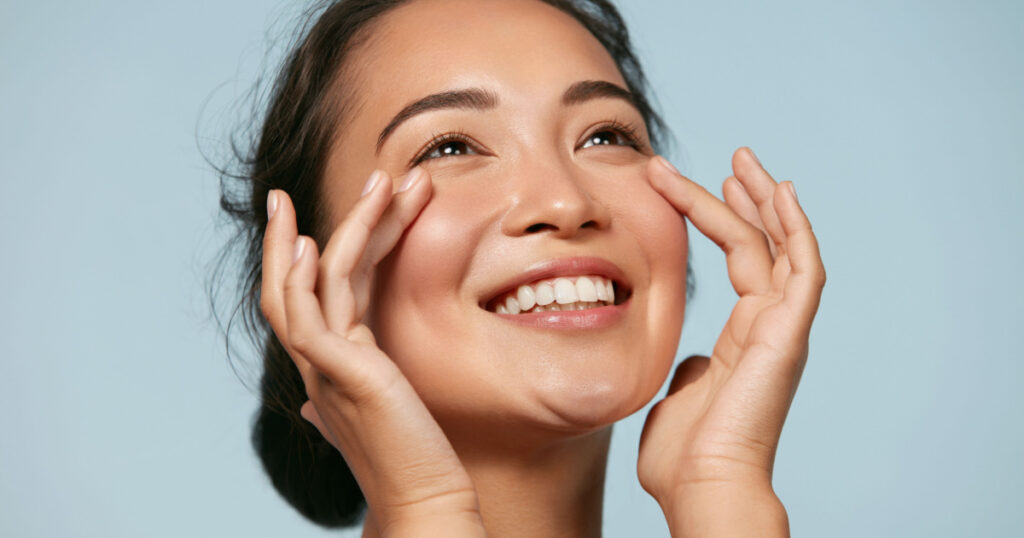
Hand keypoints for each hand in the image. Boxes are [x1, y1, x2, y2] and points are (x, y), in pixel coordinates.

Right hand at [261, 169, 485, 535]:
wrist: (426, 500)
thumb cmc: (411, 458)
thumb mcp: (380, 412)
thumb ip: (354, 391)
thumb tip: (317, 402)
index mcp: (330, 365)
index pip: (312, 296)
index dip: (312, 253)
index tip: (319, 215)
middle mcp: (318, 364)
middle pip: (293, 284)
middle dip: (289, 234)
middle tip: (284, 190)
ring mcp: (324, 370)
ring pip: (309, 286)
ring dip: (337, 229)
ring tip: (371, 181)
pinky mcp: (341, 377)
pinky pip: (310, 319)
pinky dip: (306, 279)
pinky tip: (314, 245)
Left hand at [637, 148, 824, 534]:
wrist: (701, 485)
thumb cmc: (685, 454)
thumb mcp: (680, 394)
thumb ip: (691, 368)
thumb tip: (691, 358)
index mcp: (745, 337)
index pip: (741, 260)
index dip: (722, 219)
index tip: (696, 185)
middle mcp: (769, 326)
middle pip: (766, 245)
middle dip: (749, 198)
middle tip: (734, 158)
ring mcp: (783, 328)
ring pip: (782, 247)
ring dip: (765, 200)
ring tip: (743, 159)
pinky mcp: (788, 334)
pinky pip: (803, 269)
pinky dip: (796, 229)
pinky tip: (780, 192)